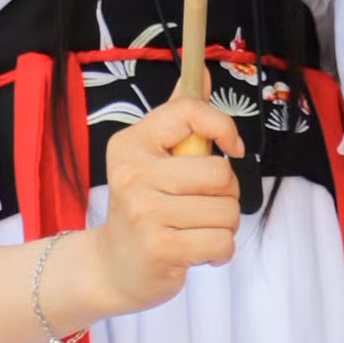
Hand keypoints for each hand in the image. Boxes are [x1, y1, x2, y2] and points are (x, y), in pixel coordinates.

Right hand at [85, 95, 243, 315]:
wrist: (112, 266)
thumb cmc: (142, 207)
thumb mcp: (151, 158)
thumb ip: (180, 119)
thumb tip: (202, 75)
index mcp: (132, 144)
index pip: (189, 113)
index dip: (223, 126)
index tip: (231, 148)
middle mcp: (134, 175)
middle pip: (220, 173)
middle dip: (227, 194)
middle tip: (206, 204)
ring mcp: (145, 213)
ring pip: (226, 211)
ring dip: (225, 225)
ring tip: (199, 229)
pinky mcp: (160, 249)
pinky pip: (221, 242)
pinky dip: (220, 251)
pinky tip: (199, 251)